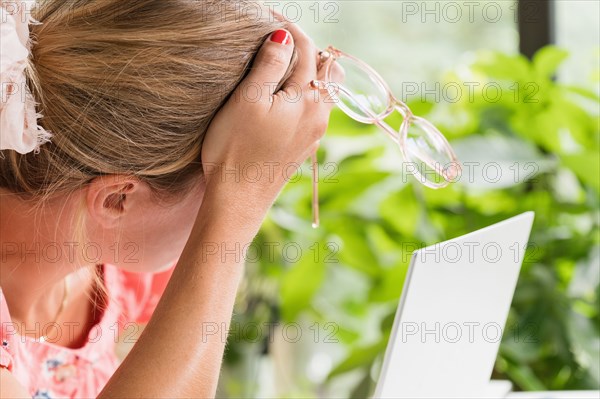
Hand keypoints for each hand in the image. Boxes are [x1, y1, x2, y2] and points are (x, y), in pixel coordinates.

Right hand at [200, 25, 332, 208]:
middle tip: (279, 41)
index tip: (269, 16)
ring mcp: (313, 133)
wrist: (238, 200)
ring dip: (307, 72)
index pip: (307, 50)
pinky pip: (313, 109)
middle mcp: (319, 115)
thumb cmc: (236, 149)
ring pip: (322, 90)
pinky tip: (282, 97)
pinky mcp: (303, 146)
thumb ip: (270, 64)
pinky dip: (303, 93)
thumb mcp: (248, 100)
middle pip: (325, 69)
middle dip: (307, 49)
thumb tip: (284, 35)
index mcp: (308, 99)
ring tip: (280, 65)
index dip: (288, 28)